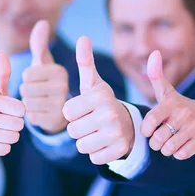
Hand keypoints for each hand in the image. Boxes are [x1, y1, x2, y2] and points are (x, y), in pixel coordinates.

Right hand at [0, 51, 25, 157]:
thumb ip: (3, 72)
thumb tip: (1, 52)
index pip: (22, 109)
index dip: (18, 111)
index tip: (8, 110)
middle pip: (19, 125)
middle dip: (15, 124)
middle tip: (3, 122)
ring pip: (14, 138)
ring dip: (9, 135)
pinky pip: (6, 149)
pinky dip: (2, 146)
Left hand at [19, 20, 68, 133]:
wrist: (64, 112)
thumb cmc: (49, 84)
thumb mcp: (44, 64)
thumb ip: (40, 45)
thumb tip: (42, 22)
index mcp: (60, 71)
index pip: (26, 74)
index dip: (27, 79)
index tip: (39, 81)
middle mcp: (63, 87)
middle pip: (25, 89)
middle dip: (26, 92)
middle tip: (39, 94)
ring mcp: (61, 105)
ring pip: (26, 103)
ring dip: (28, 104)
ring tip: (40, 104)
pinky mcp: (56, 121)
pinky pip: (31, 117)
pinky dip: (32, 116)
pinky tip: (42, 114)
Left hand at [62, 36, 134, 164]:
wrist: (127, 124)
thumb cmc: (102, 103)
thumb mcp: (93, 83)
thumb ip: (85, 62)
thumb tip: (83, 37)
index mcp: (100, 97)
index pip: (66, 112)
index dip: (71, 112)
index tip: (83, 108)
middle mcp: (109, 114)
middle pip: (72, 131)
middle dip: (78, 128)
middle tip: (91, 122)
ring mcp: (116, 134)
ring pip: (81, 146)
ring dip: (85, 141)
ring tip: (96, 132)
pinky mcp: (119, 150)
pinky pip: (93, 158)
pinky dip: (96, 152)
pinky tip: (104, 142)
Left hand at [140, 50, 194, 159]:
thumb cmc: (179, 106)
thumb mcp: (167, 92)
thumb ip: (156, 75)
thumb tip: (153, 53)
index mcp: (171, 104)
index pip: (150, 121)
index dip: (146, 130)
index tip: (148, 130)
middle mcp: (183, 114)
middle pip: (158, 139)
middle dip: (155, 143)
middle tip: (159, 139)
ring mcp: (194, 128)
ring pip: (169, 149)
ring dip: (166, 149)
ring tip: (169, 142)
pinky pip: (181, 155)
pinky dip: (178, 154)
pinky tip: (181, 145)